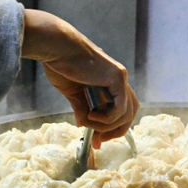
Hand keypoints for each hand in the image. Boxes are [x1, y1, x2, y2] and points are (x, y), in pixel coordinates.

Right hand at [21, 9, 139, 144]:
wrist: (57, 47)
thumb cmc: (61, 64)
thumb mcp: (72, 92)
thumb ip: (81, 108)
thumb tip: (83, 124)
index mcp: (109, 82)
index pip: (121, 110)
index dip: (111, 128)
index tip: (96, 140)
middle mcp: (119, 80)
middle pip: (130, 113)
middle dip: (115, 131)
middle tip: (98, 139)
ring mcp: (120, 78)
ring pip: (127, 114)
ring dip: (107, 126)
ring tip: (88, 121)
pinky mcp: (117, 78)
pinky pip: (120, 109)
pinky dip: (107, 118)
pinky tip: (91, 115)